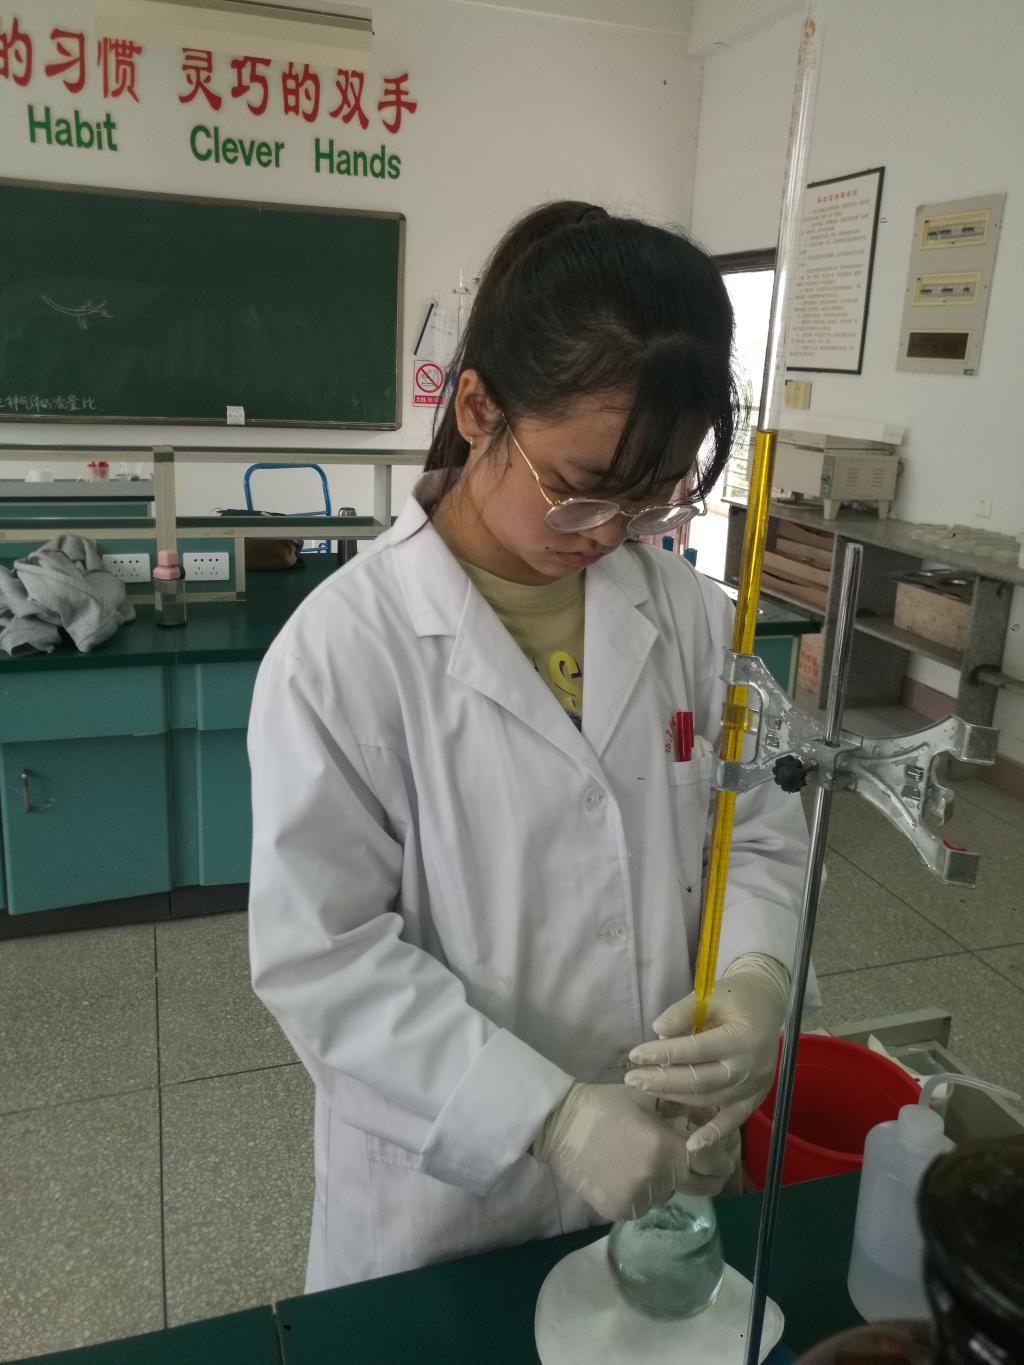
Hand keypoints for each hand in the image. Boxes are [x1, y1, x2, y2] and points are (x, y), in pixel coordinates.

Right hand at [531, 1082, 734, 1221]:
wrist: (558, 1125)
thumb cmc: (604, 1104)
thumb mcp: (646, 1097)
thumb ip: (680, 1108)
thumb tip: (710, 1115)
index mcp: (664, 1147)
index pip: (712, 1164)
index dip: (722, 1160)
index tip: (726, 1157)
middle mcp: (655, 1178)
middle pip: (699, 1187)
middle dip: (706, 1176)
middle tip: (704, 1166)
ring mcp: (637, 1198)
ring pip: (668, 1195)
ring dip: (667, 1181)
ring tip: (647, 1160)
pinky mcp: (618, 1210)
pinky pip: (645, 1204)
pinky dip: (643, 1192)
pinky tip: (627, 1171)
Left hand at [624, 955, 788, 1157]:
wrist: (768, 1005)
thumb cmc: (736, 997)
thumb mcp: (710, 995)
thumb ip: (684, 1011)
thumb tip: (657, 1030)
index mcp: (741, 1038)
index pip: (696, 1050)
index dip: (664, 1054)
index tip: (635, 1055)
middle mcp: (749, 1067)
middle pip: (699, 1080)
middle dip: (662, 1081)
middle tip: (631, 1079)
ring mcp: (753, 1087)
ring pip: (709, 1099)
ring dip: (674, 1097)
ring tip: (645, 1088)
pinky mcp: (754, 1099)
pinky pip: (732, 1121)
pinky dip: (713, 1134)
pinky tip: (691, 1146)